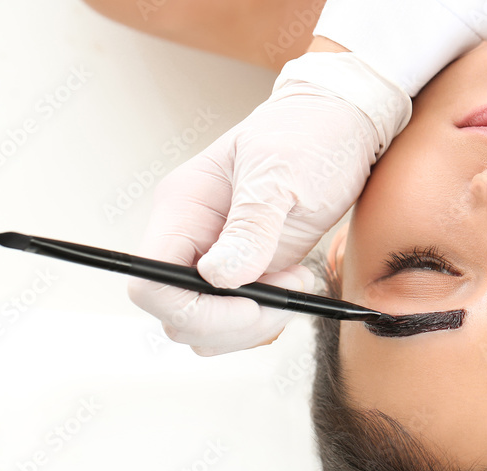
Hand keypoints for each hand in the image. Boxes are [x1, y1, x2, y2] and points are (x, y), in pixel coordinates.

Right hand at [128, 52, 409, 355]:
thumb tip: (217, 277)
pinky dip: (265, 320)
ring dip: (253, 326)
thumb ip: (251, 227)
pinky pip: (235, 321)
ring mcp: (215, 259)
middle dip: (233, 322)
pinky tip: (296, 286)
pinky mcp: (245, 272)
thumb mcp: (283, 175)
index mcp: (182, 209)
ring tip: (297, 285)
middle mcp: (189, 239)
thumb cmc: (308, 136)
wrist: (338, 125)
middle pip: (176, 315)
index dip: (194, 308)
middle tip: (288, 293)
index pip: (149, 281)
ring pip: (204, 328)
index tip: (252, 303)